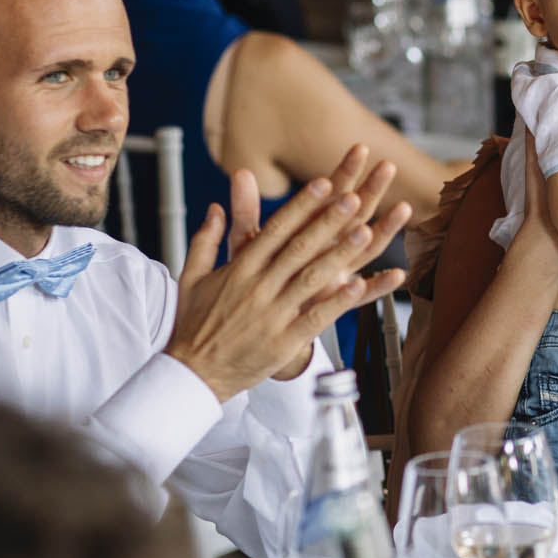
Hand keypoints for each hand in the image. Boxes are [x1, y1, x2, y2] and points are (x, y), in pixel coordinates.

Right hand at [168, 171, 411, 403]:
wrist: (193, 373)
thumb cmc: (194, 324)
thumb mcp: (191, 277)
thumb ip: (206, 239)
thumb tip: (215, 207)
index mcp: (239, 269)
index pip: (275, 230)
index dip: (302, 206)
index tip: (325, 184)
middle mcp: (257, 287)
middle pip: (299, 248)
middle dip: (328, 221)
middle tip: (354, 195)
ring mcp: (272, 315)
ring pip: (311, 278)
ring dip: (340, 254)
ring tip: (365, 232)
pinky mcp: (283, 342)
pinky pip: (315, 318)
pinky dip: (336, 302)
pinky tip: (358, 285)